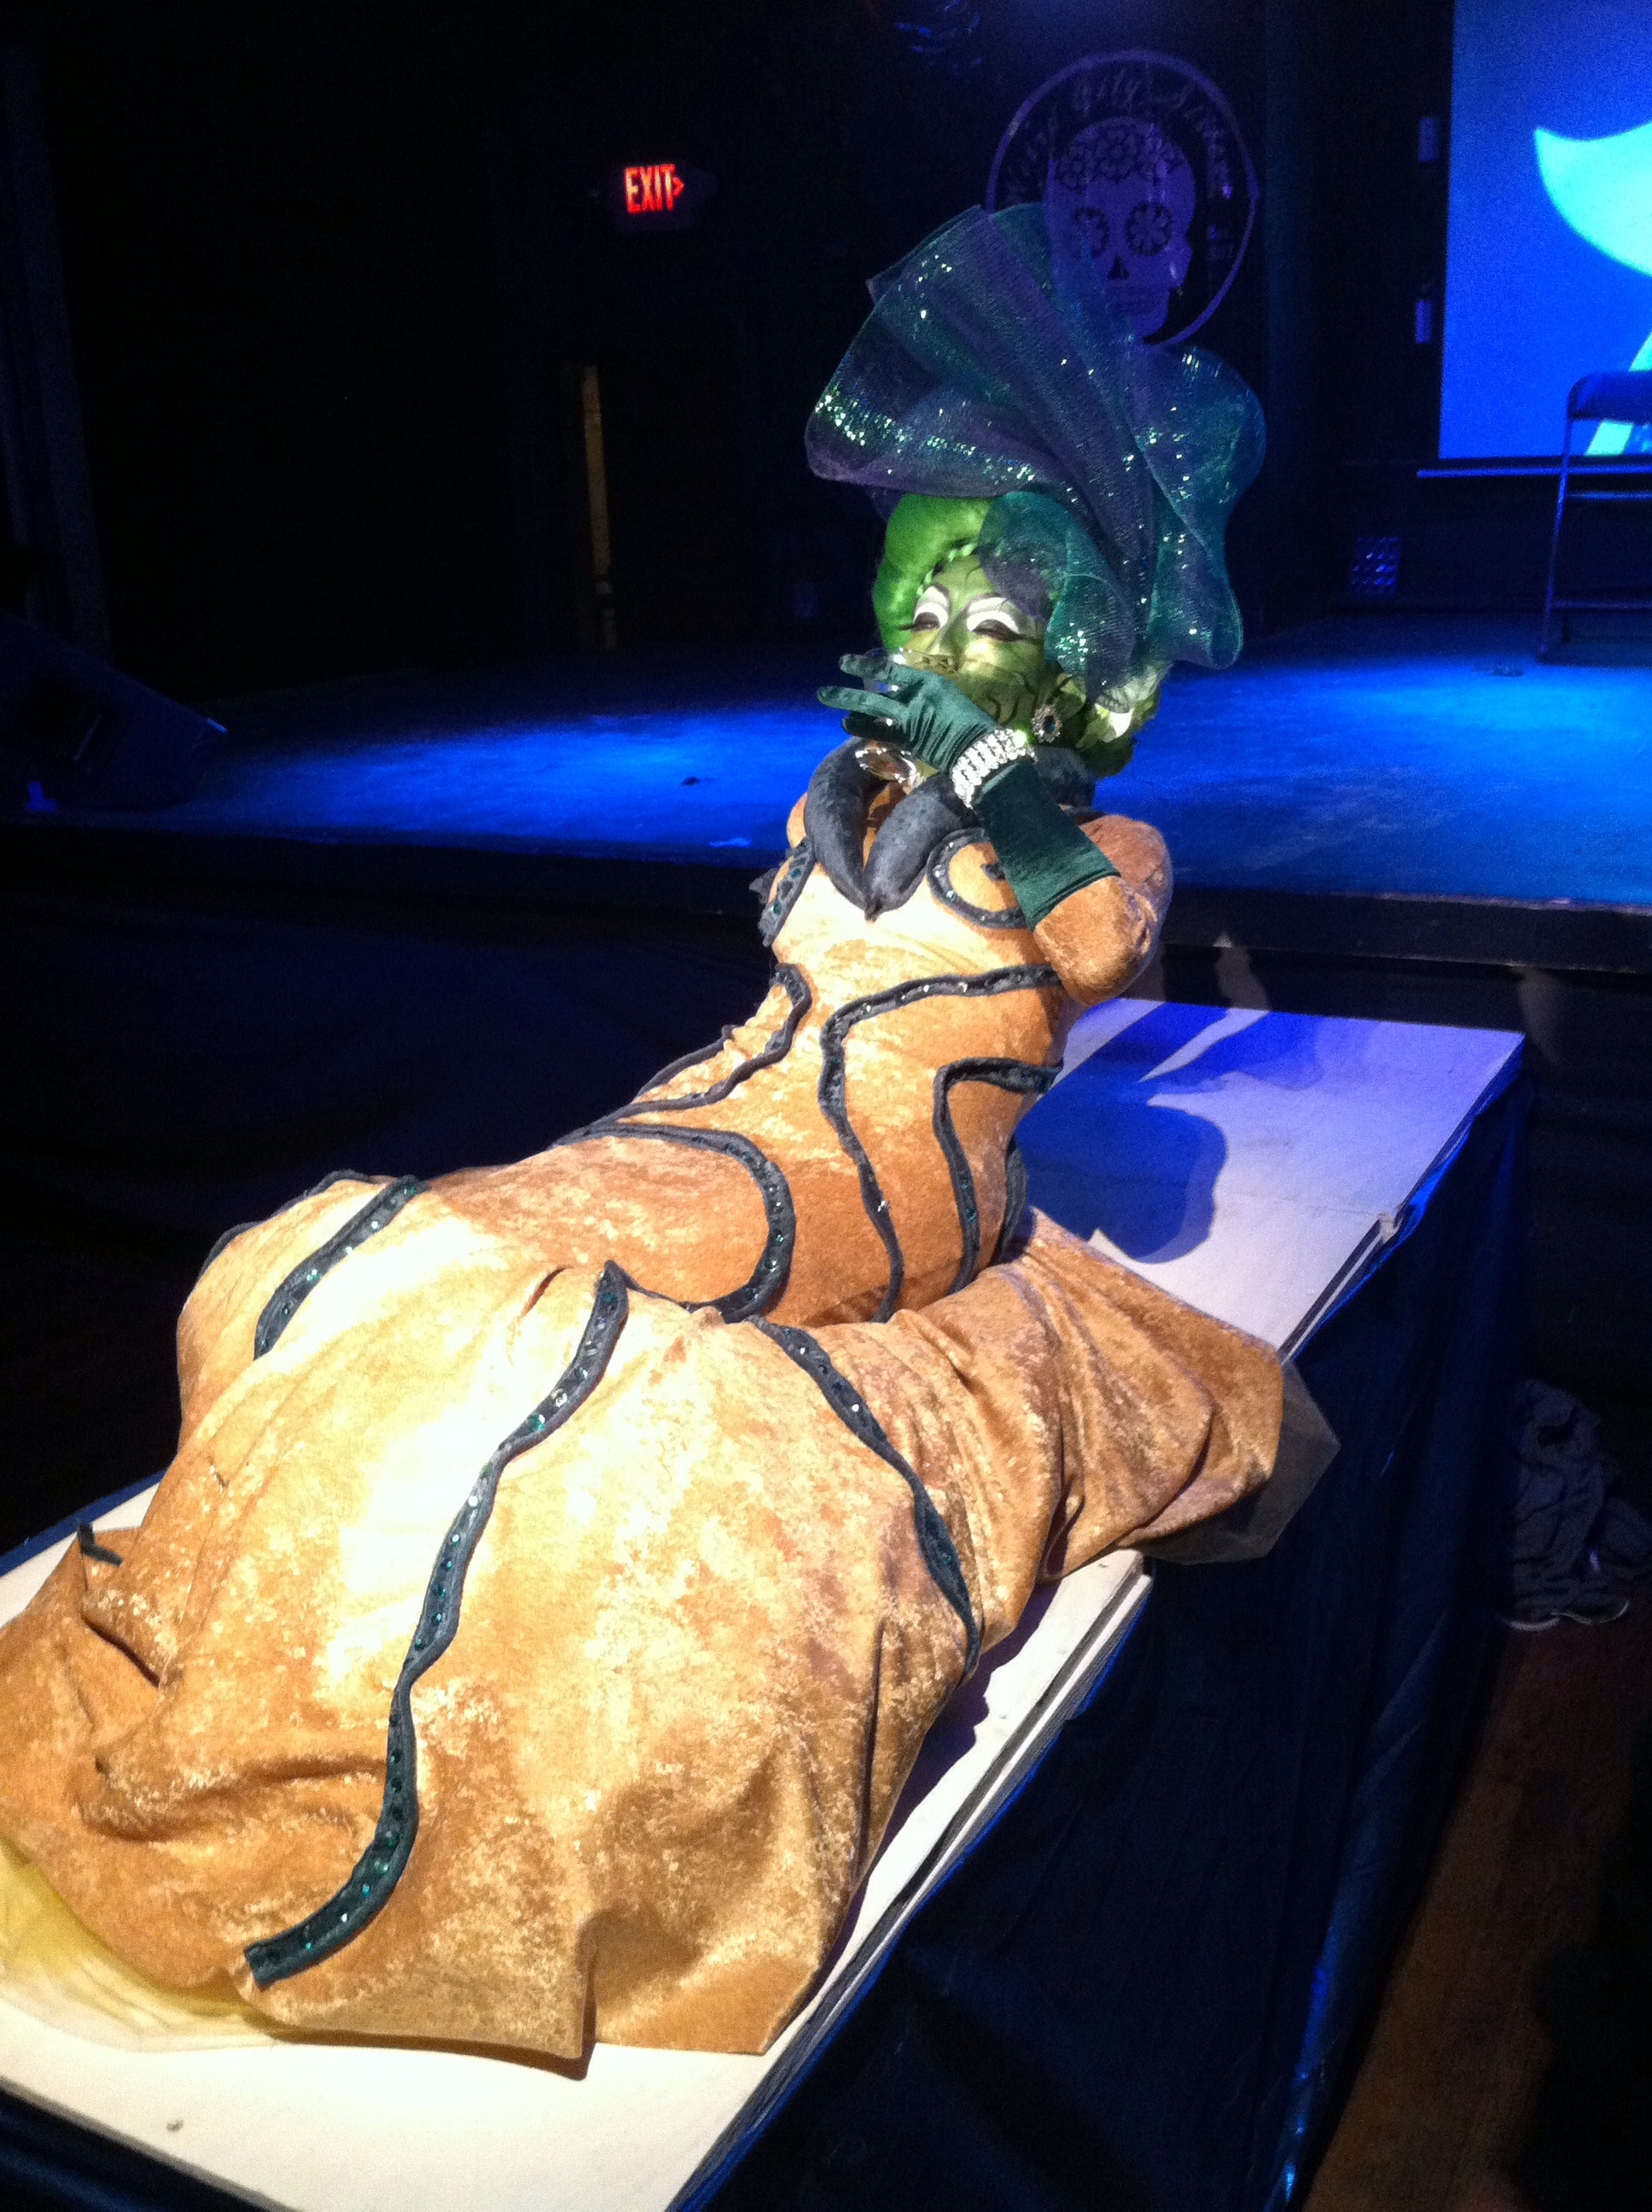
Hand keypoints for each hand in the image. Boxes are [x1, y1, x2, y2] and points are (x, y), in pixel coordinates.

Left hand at [817, 653, 998, 775]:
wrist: (978, 744)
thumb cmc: (970, 719)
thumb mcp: (948, 695)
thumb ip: (925, 693)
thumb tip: (906, 695)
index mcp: (927, 681)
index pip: (888, 670)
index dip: (863, 666)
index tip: (845, 662)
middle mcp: (914, 697)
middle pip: (873, 693)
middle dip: (846, 693)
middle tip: (823, 691)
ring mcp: (908, 719)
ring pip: (871, 711)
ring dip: (848, 707)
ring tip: (828, 701)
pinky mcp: (907, 739)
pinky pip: (878, 732)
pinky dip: (862, 728)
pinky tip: (847, 724)